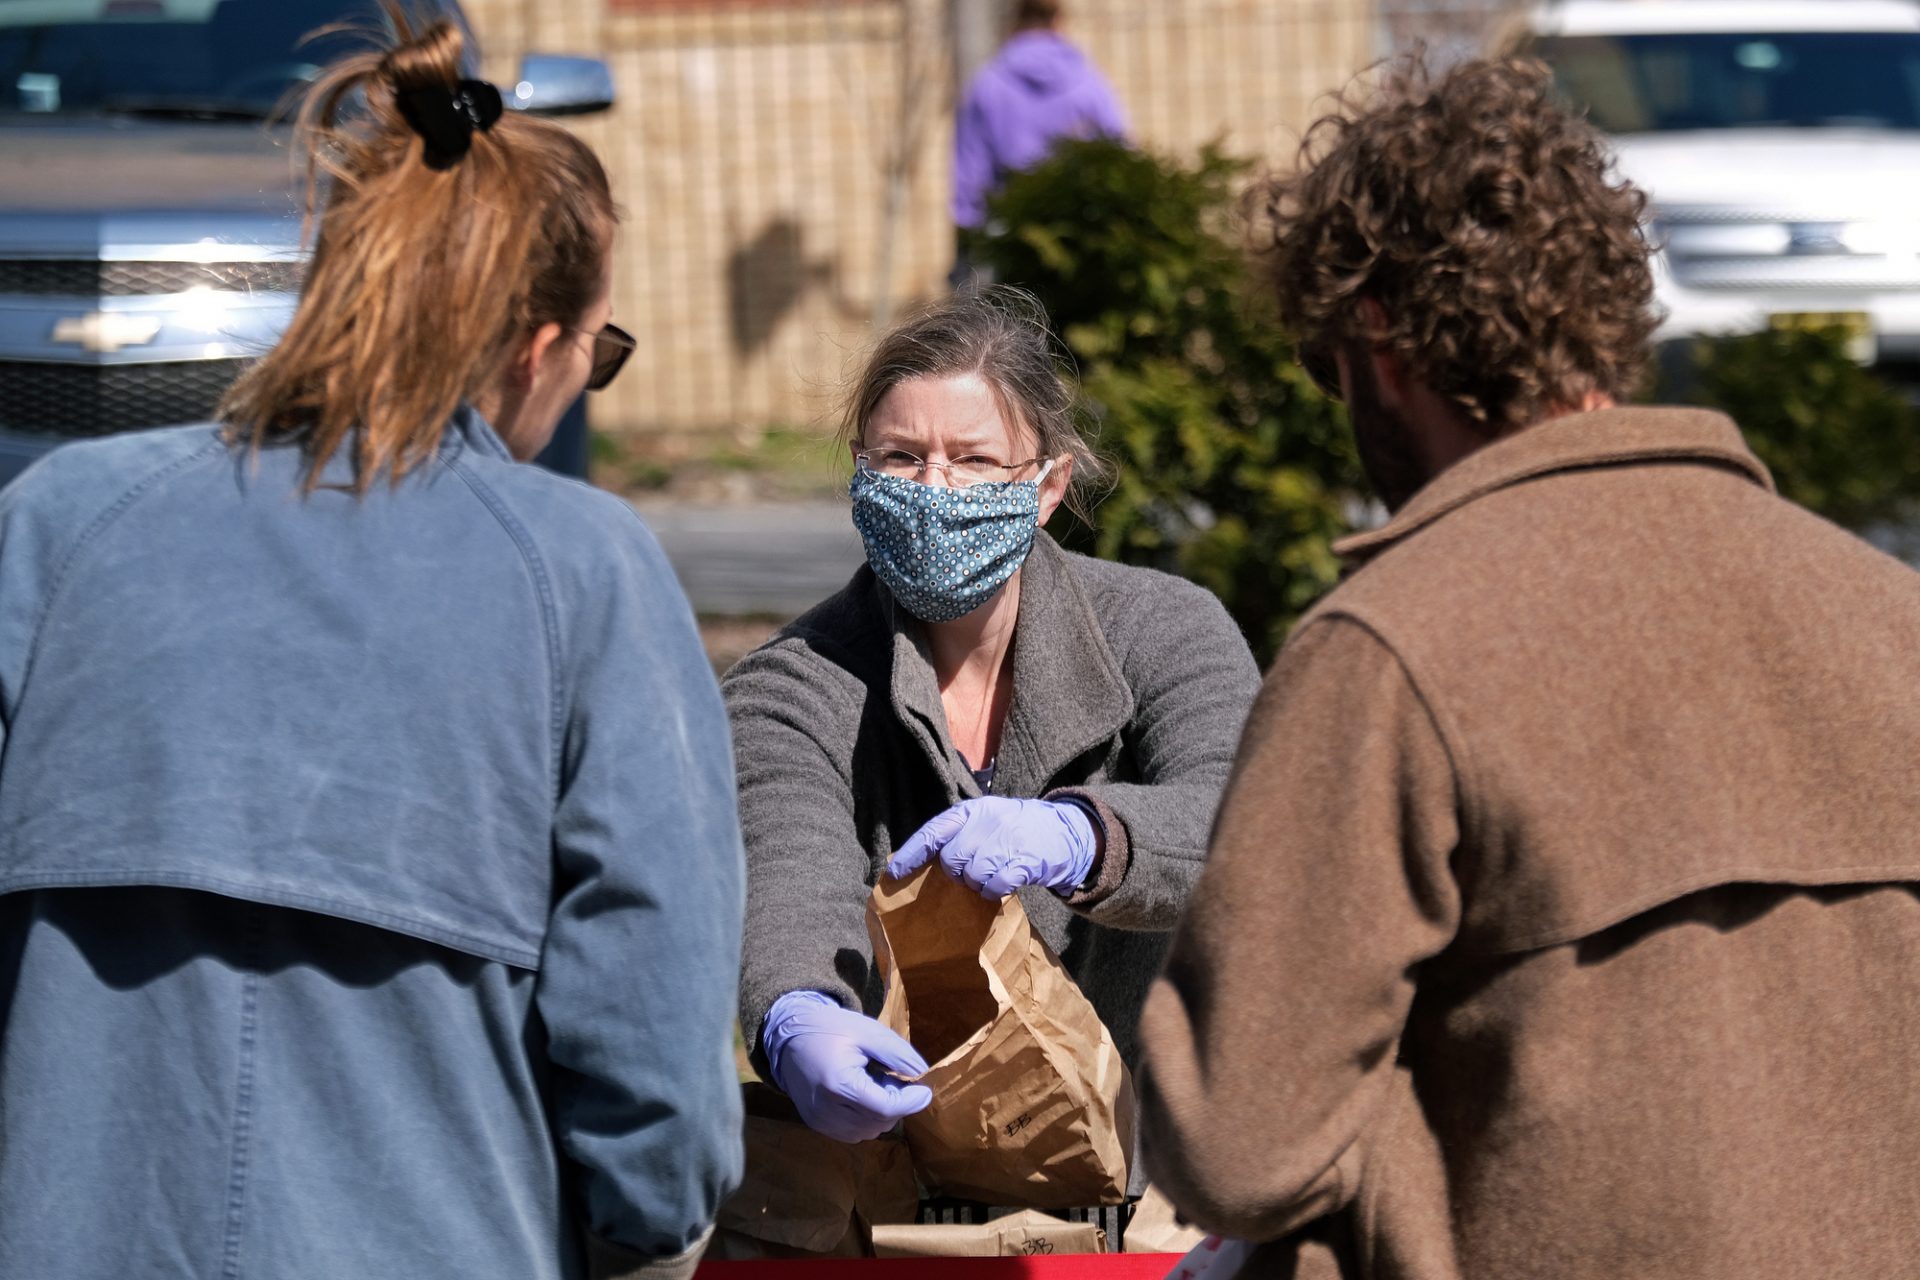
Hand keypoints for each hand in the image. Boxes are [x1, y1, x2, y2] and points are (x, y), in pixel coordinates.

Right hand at [762, 991, 933, 1143]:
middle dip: (896, 1104)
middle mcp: (826, 1109)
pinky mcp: (816, 1124)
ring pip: (868, 1132)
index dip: (911, 1102)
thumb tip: (921, 1073)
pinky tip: (862, 1096)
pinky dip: (866, 1120)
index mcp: (838, 1084)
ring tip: (876, 1084)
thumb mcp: (867, 1031)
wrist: (788, 1036)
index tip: (925, 1090)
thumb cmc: (830, 1029)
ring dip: (882, 1114)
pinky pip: (852, 1133)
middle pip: (878, 1122)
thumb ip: (896, 1053)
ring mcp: (819, 1121)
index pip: (885, 1108)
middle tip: (894, 1079)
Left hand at [887, 797, 1099, 898]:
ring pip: (972, 876)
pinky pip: (994, 886)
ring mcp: (1006, 840)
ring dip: (979, 884)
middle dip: (958, 873)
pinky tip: (1005, 883)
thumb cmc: (1016, 828)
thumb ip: (960, 833)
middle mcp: (987, 821)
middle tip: (974, 871)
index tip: (892, 874)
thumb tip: (923, 860)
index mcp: (973, 810)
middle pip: (952, 860)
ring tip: (994, 874)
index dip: (910, 854)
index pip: (933, 831)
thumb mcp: (987, 818)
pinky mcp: (1023, 861)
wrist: (1064, 830)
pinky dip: (995, 891)